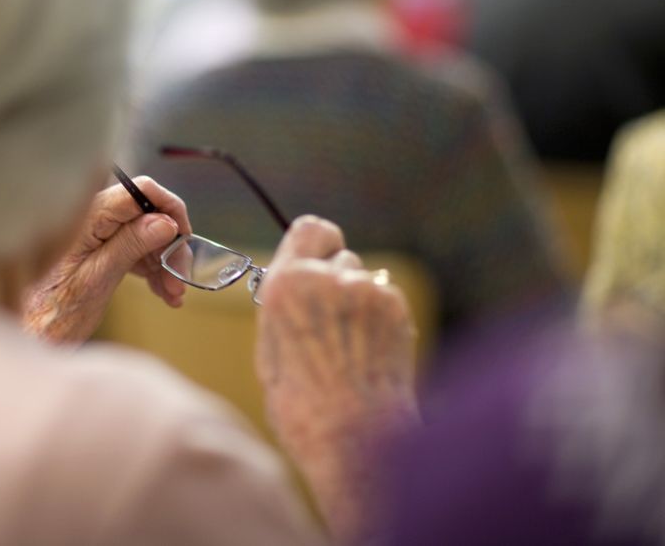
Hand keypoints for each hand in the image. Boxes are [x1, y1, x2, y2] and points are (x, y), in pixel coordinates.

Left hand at [23, 177, 191, 343]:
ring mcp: (95, 234)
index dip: (169, 209)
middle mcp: (91, 219)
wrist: (27, 333)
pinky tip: (162, 290)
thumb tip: (164, 221)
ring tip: (173, 293)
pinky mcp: (98, 250)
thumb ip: (129, 246)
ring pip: (145, 234)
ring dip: (164, 262)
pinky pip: (134, 249)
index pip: (140, 191)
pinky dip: (152, 268)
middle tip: (180, 279)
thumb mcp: (96, 279)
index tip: (184, 237)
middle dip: (169, 245)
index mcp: (87, 217)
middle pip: (147, 214)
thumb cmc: (50, 311)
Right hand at [256, 216, 418, 540]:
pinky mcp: (396, 308)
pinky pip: (386, 300)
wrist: (353, 437)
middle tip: (331, 322)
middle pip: (340, 254)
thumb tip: (296, 283)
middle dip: (337, 280)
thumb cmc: (302, 405)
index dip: (316, 245)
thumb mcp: (271, 349)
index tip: (317, 264)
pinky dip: (380, 319)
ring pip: (364, 278)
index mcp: (286, 285)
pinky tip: (370, 353)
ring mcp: (366, 291)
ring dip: (359, 301)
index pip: (310, 228)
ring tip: (350, 346)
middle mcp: (327, 278)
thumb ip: (285, 306)